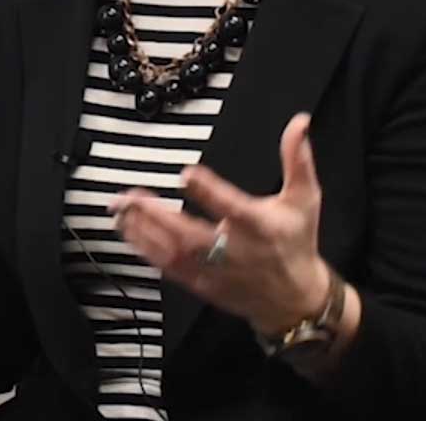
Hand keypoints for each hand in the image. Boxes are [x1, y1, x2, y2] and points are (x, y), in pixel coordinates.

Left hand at [109, 112, 329, 334]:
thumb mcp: (305, 198)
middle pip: (192, 235)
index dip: (209, 191)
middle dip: (158, 216)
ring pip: (174, 254)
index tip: (187, 173)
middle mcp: (235, 251)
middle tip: (131, 196)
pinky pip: (169, 269)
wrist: (295, 301)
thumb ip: (298, 159)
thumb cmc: (296, 242)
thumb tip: (299, 123)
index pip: (233, 208)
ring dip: (143, 232)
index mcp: (260, 226)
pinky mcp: (203, 285)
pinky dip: (146, 251)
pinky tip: (129, 233)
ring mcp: (216, 271)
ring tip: (121, 210)